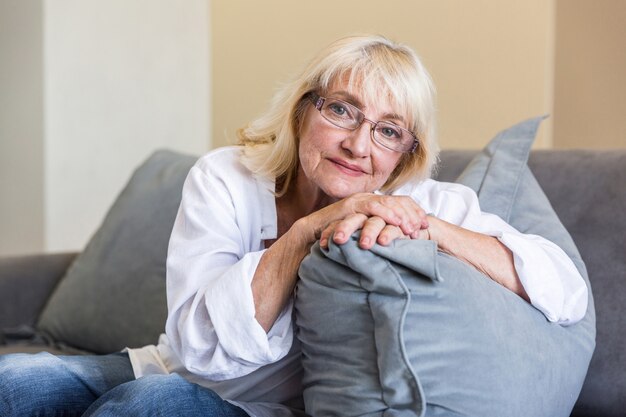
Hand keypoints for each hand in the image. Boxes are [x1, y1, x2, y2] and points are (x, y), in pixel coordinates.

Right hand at [310, 194, 429, 249]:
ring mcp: (359, 200)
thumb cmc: (337, 237)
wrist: (311, 234)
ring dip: (402, 215)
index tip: (425, 225)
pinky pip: (373, 207)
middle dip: (412, 214)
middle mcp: (368, 198)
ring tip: (412, 228)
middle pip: (397, 201)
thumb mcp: (363, 234)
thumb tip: (397, 244)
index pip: (400, 202)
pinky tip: (396, 223)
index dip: (414, 212)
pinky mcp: (350, 206)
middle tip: (423, 228)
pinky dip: (387, 214)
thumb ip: (378, 234)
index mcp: (374, 203)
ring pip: (388, 203)